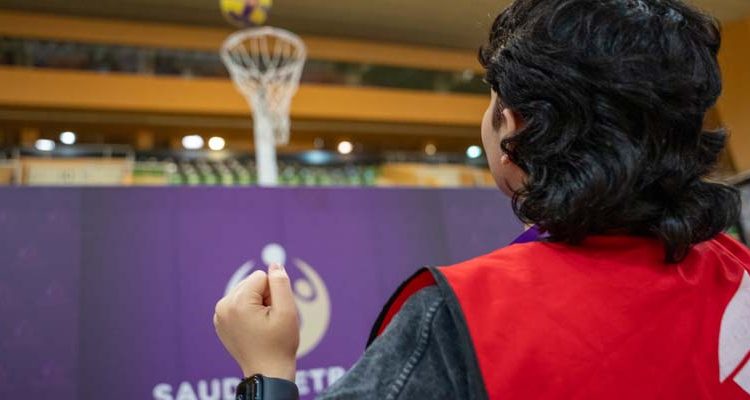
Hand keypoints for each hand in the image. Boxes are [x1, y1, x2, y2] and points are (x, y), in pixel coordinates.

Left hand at [213, 264, 299, 380]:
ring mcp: (219, 314)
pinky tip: (253, 328)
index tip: (273, 314)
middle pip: (252, 282)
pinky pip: (239, 303)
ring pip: (246, 291)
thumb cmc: (280, 343)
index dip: (274, 293)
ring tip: (261, 326)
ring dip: (257, 304)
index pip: (262, 277)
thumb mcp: (288, 311)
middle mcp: (223, 306)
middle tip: (268, 321)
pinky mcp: (220, 321)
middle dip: (264, 297)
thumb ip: (281, 282)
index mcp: (237, 302)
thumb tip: (274, 264)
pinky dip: (248, 312)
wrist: (268, 372)